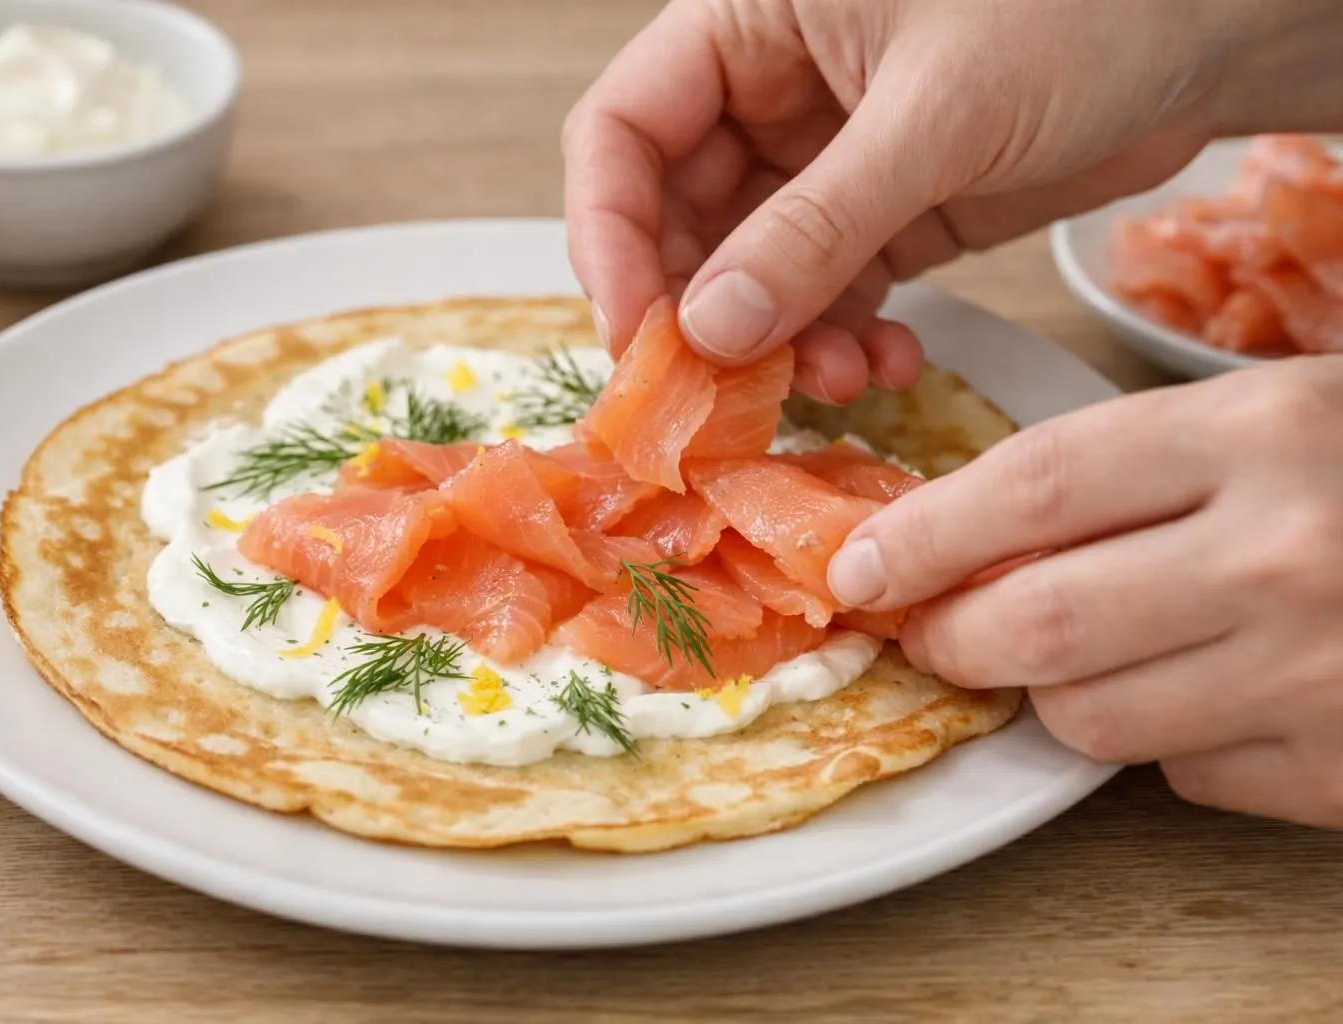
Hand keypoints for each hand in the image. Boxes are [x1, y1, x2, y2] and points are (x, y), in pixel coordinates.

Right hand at [563, 0, 1342, 401]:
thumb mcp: (938, 114)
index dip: (610, 235)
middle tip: (727, 394)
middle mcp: (769, 92)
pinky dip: (841, 340)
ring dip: (780, 344)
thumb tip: (711, 329)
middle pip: (677, 218)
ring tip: (833, 382)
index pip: (623, 132)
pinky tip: (883, 364)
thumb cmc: (1083, 7)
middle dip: (702, 313)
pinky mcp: (886, 213)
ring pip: (751, 274)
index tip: (637, 334)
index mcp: (750, 23)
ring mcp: (826, 159)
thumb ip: (818, 225)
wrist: (1211, 29)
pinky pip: (828, 295)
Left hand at [827, 358, 1342, 827]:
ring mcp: (1317, 675)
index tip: (860, 566)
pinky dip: (1171, 740)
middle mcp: (1284, 555)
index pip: (1029, 490)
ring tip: (1110, 646)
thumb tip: (961, 536)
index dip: (919, 536)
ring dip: (1063, 692)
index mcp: (1261, 432)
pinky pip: (1184, 775)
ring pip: (1091, 720)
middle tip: (936, 630)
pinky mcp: (1342, 770)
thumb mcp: (1280, 416)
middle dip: (953, 639)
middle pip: (1033, 627)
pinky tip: (1220, 689)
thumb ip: (1133, 467)